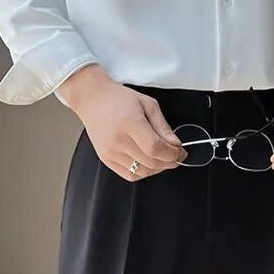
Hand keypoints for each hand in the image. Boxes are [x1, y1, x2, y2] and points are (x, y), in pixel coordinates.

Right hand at [58, 64, 186, 180]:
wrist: (92, 99)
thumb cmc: (120, 98)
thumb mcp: (148, 104)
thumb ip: (163, 126)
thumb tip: (175, 144)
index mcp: (130, 123)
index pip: (155, 148)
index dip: (173, 153)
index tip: (181, 151)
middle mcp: (118, 141)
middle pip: (150, 162)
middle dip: (169, 162)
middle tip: (176, 155)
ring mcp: (110, 152)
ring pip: (141, 172)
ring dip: (157, 168)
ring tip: (162, 158)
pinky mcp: (105, 159)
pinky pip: (129, 175)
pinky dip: (143, 172)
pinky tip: (148, 162)